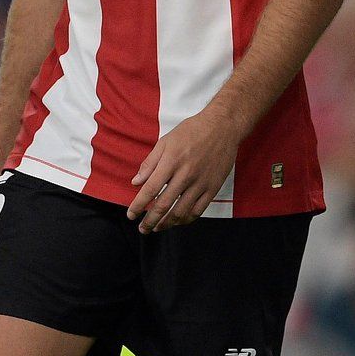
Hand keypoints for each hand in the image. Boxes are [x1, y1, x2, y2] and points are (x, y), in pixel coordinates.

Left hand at [128, 109, 242, 232]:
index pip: (150, 190)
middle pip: (164, 205)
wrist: (223, 127)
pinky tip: (178, 221)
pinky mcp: (213, 187)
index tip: (131, 215)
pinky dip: (186, 219)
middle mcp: (185, 174)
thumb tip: (136, 182)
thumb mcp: (166, 141)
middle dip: (149, 220)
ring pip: (181, 211)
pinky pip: (198, 210)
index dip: (138, 205)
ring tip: (157, 228)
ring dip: (167, 224)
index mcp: (171, 161)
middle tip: (142, 228)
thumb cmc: (192, 131)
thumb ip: (150, 163)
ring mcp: (201, 182)